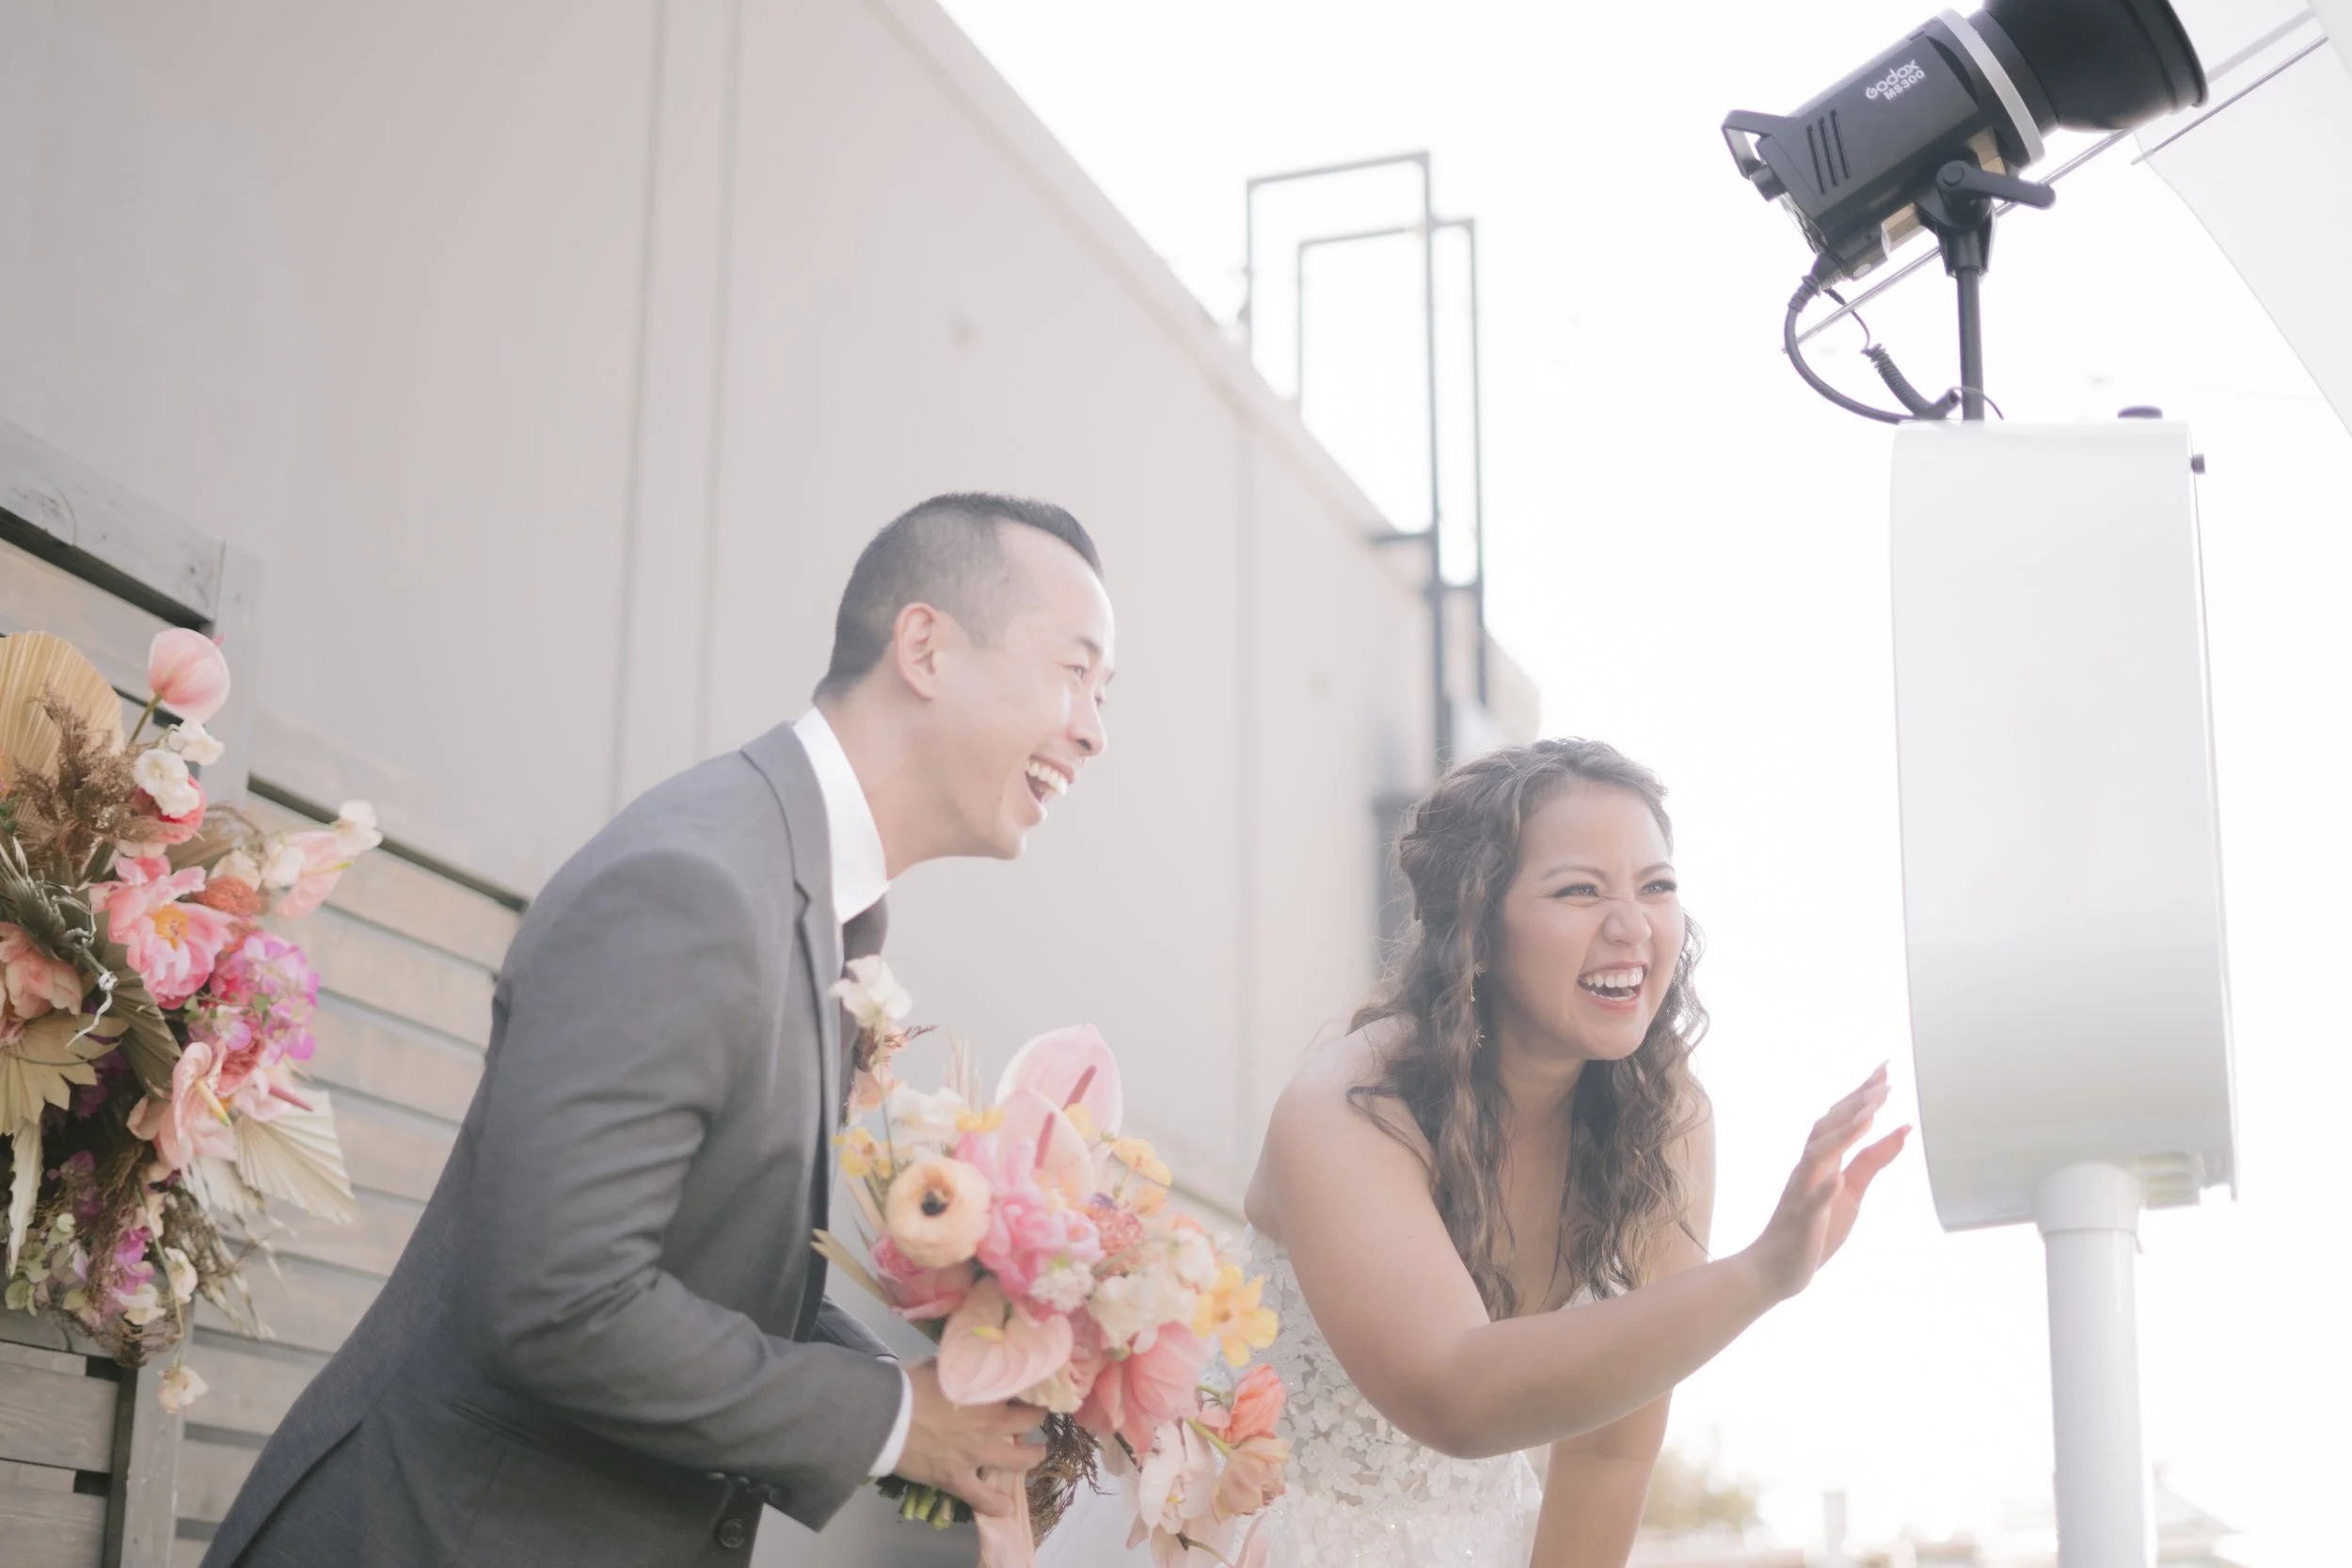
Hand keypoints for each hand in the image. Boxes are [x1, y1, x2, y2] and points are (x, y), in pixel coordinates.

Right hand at [890, 1359, 1042, 1518]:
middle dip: (1034, 1419)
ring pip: (1019, 1461)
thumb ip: (961, 1366)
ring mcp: (977, 1455)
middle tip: (1033, 1419)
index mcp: (987, 1393)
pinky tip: (1006, 1508)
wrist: (885, 1418)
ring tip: (1035, 1455)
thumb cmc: (908, 1385)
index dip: (1028, 1388)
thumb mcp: (940, 1365)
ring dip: (1031, 1457)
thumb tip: (967, 1359)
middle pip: (1029, 1422)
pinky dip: (996, 1505)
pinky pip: (983, 1498)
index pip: (1022, 1388)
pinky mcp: (958, 1479)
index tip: (1029, 1388)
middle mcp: (991, 1424)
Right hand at [1740, 1065, 1909, 1302]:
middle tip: (1883, 1084)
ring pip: (1818, 1156)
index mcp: (1823, 1162)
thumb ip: (1873, 1160)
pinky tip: (1838, 1179)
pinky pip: (1810, 1203)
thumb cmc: (1814, 1230)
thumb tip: (1904, 1129)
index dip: (1861, 1094)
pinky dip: (1823, 1189)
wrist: (1775, 1269)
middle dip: (1855, 1105)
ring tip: (1869, 1115)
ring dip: (1843, 1134)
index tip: (1884, 1070)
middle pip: (1827, 1128)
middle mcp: (1809, 1170)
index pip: (1841, 1119)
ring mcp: (1802, 1194)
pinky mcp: (1802, 1222)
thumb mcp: (1852, 1191)